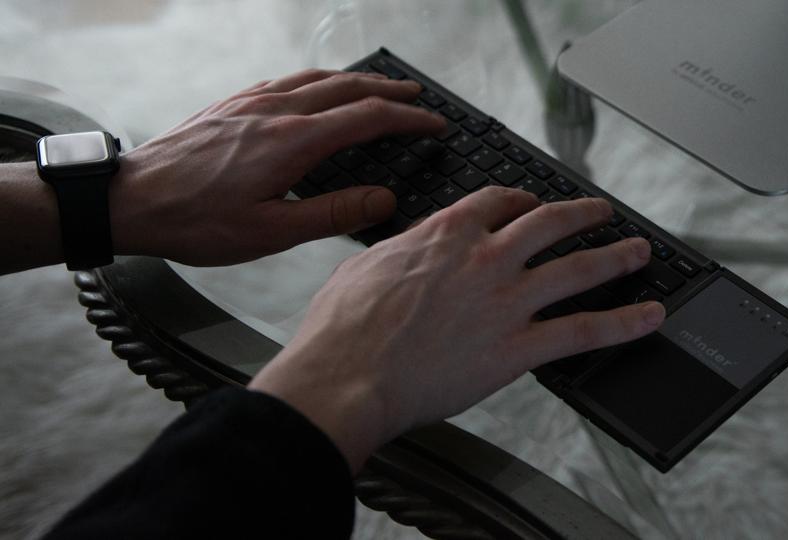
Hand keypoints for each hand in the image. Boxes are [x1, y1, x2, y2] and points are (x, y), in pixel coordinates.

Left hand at [110, 69, 444, 264]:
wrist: (132, 200)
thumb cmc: (196, 222)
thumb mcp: (271, 232)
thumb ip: (333, 213)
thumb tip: (383, 199)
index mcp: (293, 143)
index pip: (368, 119)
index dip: (409, 119)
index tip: (434, 124)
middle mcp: (276, 112)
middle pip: (347, 88)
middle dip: (389, 91)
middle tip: (417, 96)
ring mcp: (251, 103)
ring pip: (317, 78)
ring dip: (356, 81)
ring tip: (378, 88)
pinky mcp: (231, 105)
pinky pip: (286, 80)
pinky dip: (318, 80)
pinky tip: (317, 90)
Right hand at [249, 187, 665, 472]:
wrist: (348, 376)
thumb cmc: (344, 328)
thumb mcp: (365, 266)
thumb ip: (403, 252)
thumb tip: (408, 250)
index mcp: (446, 234)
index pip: (498, 202)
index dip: (521, 199)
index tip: (529, 203)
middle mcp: (485, 258)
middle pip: (549, 223)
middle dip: (581, 214)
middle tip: (600, 212)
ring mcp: (507, 301)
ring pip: (577, 268)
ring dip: (615, 257)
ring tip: (638, 252)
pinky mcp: (517, 347)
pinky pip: (583, 331)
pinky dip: (623, 323)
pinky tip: (649, 317)